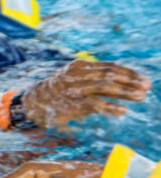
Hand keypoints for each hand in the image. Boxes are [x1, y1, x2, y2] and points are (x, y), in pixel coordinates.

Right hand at [18, 59, 149, 128]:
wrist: (30, 103)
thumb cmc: (57, 92)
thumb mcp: (74, 79)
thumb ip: (93, 78)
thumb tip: (121, 83)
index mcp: (80, 66)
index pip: (110, 66)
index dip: (129, 72)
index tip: (143, 79)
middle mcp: (77, 75)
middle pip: (110, 75)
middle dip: (131, 81)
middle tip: (147, 87)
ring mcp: (74, 89)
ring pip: (105, 87)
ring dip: (125, 92)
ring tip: (141, 97)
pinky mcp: (71, 104)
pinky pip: (95, 104)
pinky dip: (111, 107)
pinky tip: (122, 111)